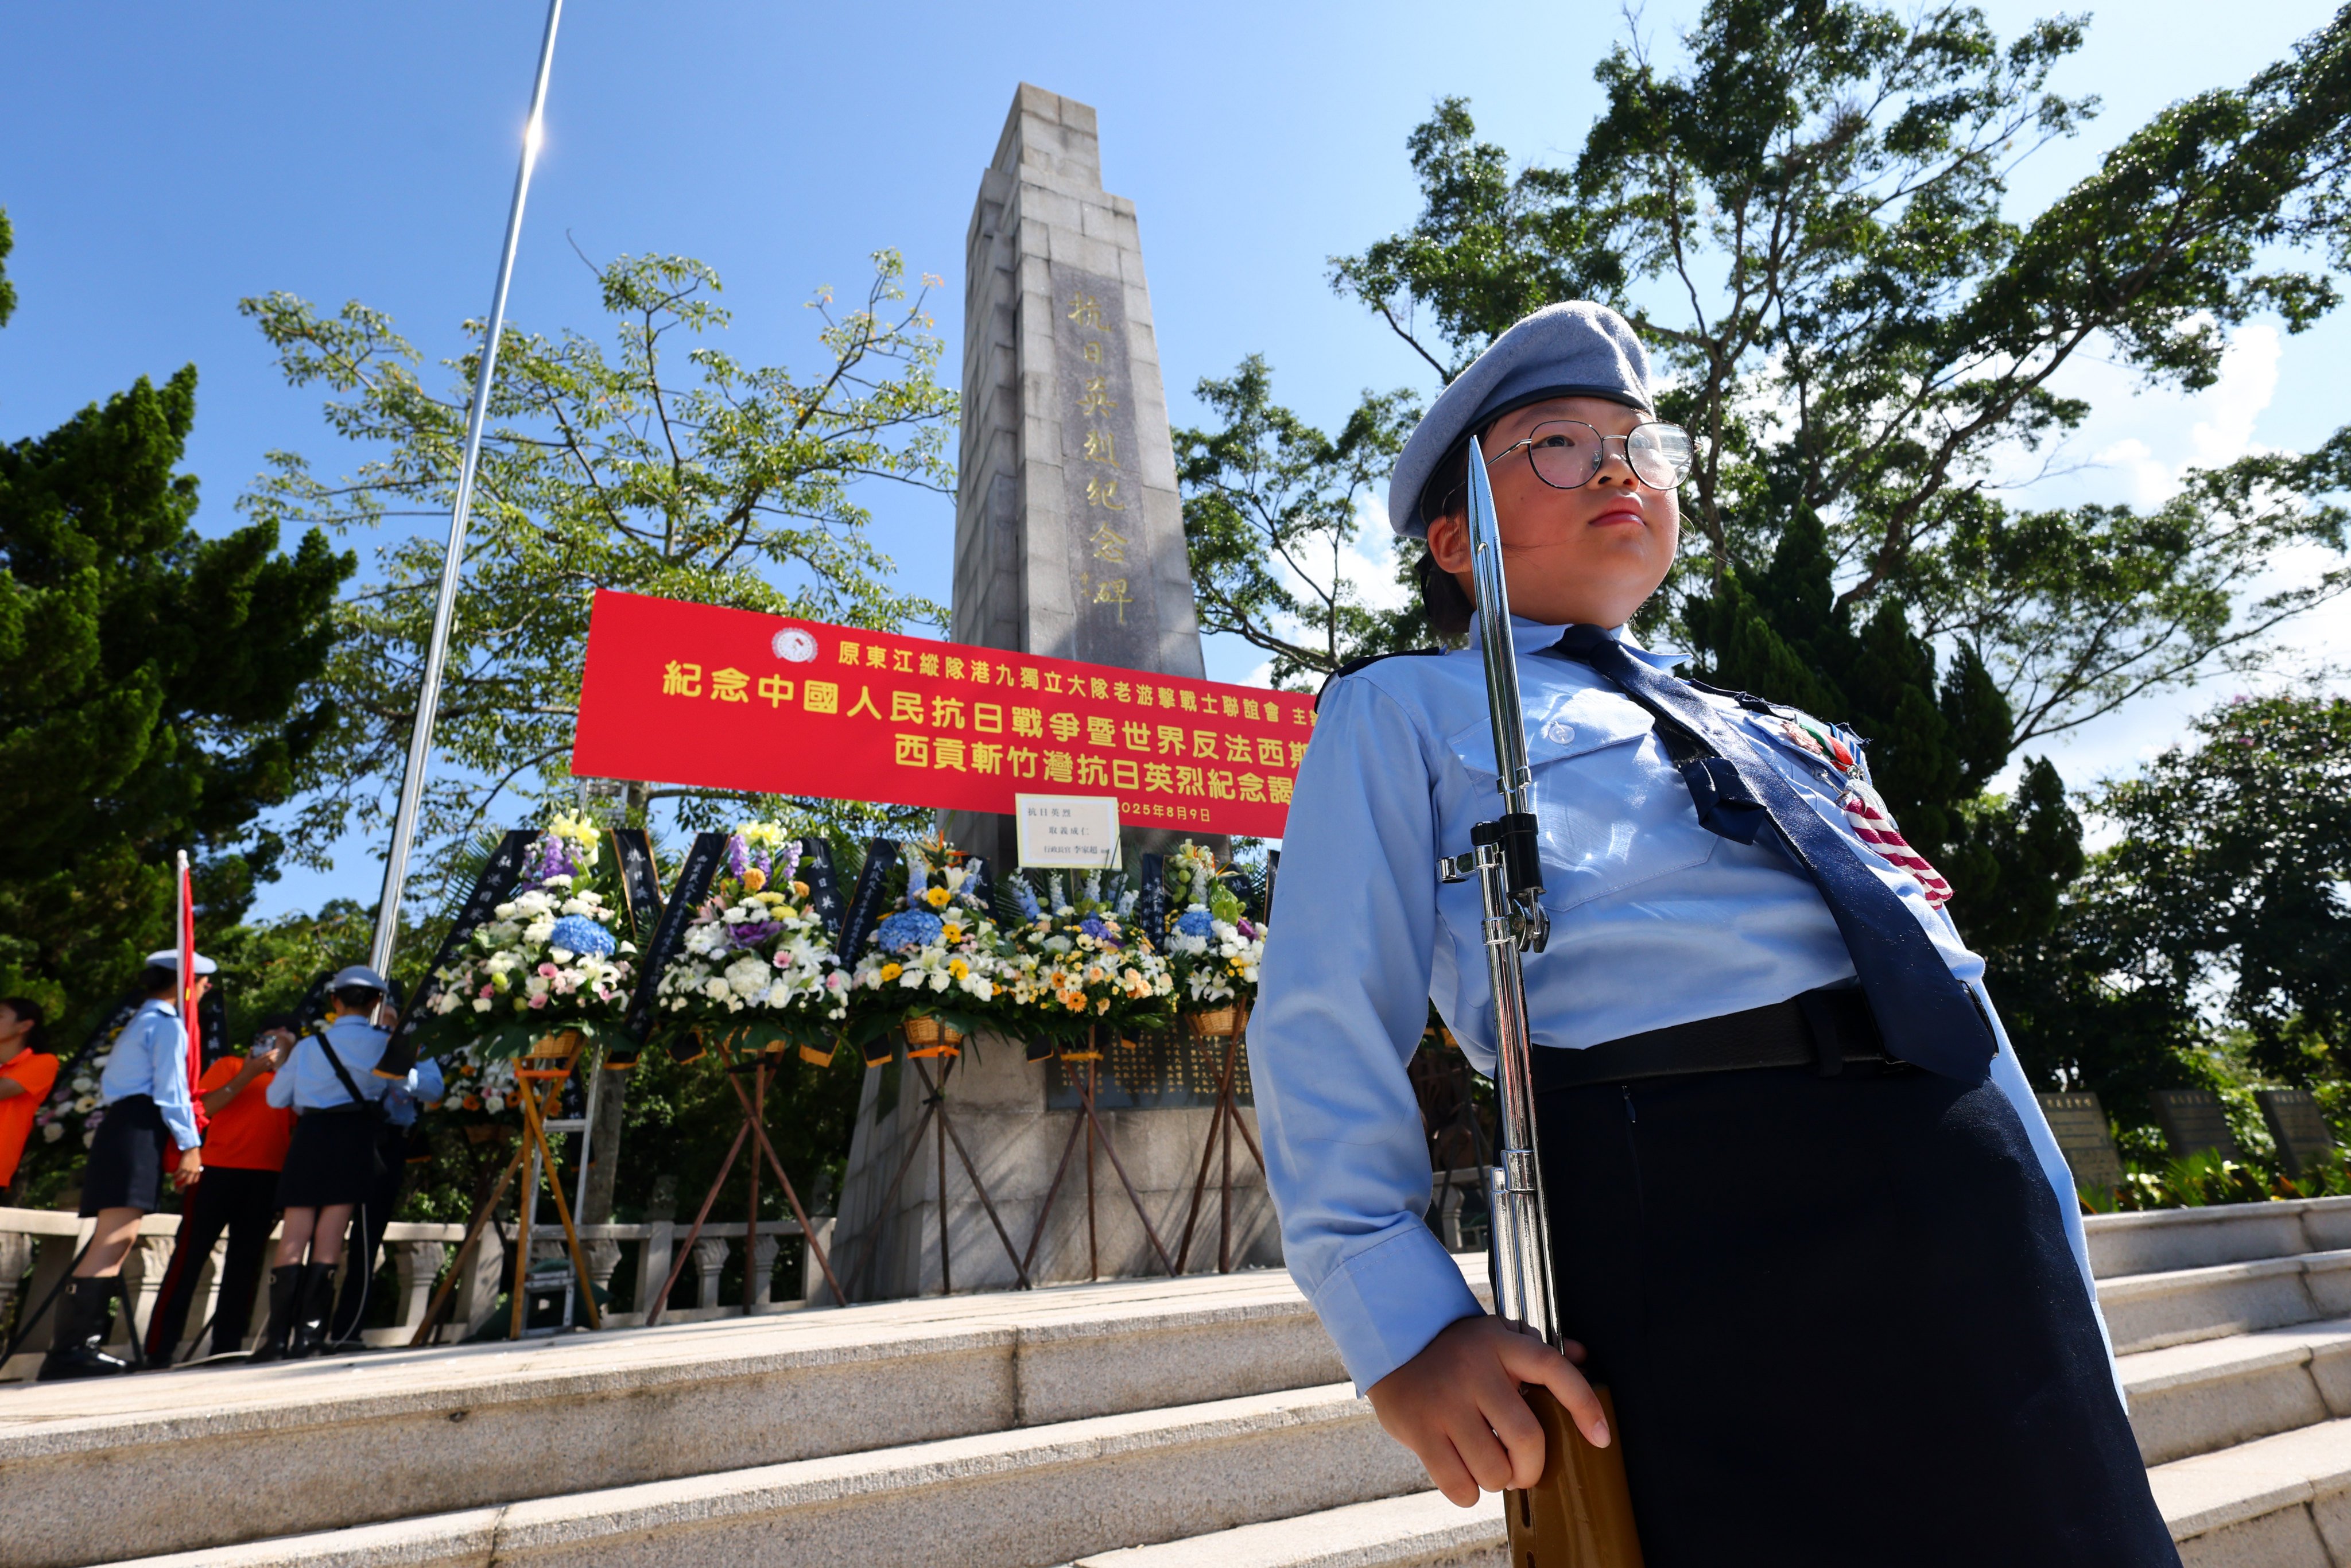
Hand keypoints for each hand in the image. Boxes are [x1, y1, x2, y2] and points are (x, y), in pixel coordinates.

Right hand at [172, 1147, 202, 1188]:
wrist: (192, 1151)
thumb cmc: (195, 1157)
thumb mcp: (198, 1164)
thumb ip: (196, 1169)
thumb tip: (193, 1174)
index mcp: (197, 1171)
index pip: (195, 1180)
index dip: (191, 1182)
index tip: (188, 1183)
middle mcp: (192, 1171)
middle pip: (187, 1181)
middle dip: (183, 1185)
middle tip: (179, 1187)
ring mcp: (187, 1169)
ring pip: (181, 1178)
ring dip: (176, 1180)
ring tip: (174, 1180)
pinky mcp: (181, 1167)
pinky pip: (177, 1173)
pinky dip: (174, 1175)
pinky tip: (173, 1175)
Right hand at [1364, 1314, 1608, 1507]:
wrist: (1390, 1342)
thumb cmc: (1454, 1349)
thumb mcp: (1495, 1335)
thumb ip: (1537, 1348)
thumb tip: (1584, 1355)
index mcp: (1500, 1344)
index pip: (1553, 1369)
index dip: (1584, 1405)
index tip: (1601, 1438)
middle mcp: (1474, 1370)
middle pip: (1526, 1436)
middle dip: (1531, 1467)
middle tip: (1523, 1470)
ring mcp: (1445, 1402)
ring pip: (1493, 1467)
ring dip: (1499, 1480)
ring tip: (1489, 1467)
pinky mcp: (1419, 1429)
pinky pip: (1457, 1483)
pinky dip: (1469, 1493)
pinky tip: (1465, 1477)